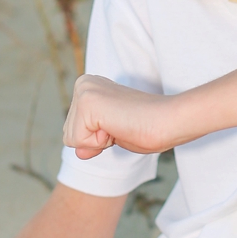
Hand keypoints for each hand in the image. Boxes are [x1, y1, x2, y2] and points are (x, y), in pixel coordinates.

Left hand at [62, 74, 181, 158]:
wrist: (168, 120)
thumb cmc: (147, 127)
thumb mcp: (111, 136)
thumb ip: (92, 141)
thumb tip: (78, 153)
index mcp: (89, 88)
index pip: (74, 132)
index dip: (98, 139)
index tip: (121, 124)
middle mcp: (83, 84)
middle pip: (68, 135)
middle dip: (95, 141)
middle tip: (122, 125)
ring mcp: (84, 90)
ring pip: (71, 139)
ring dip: (98, 142)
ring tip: (121, 124)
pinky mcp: (86, 101)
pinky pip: (78, 141)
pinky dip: (99, 142)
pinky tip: (118, 126)